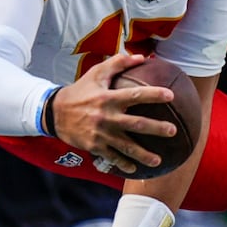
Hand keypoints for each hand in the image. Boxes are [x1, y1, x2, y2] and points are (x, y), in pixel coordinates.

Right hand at [53, 52, 174, 173]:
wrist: (53, 113)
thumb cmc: (80, 91)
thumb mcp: (96, 74)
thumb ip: (118, 64)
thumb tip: (141, 57)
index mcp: (108, 98)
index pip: (135, 95)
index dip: (153, 95)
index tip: (171, 96)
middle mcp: (106, 117)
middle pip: (136, 124)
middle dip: (156, 129)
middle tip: (173, 131)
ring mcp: (100, 134)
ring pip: (126, 146)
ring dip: (143, 155)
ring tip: (159, 161)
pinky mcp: (94, 146)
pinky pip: (112, 157)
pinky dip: (123, 164)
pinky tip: (135, 170)